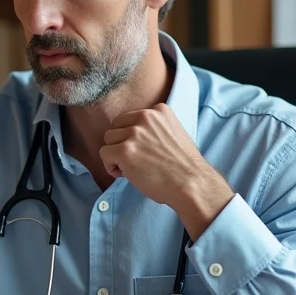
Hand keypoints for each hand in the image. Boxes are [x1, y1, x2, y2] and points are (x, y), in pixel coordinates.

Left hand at [100, 105, 233, 238]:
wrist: (191, 183)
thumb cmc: (184, 166)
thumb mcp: (173, 133)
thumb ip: (153, 129)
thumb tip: (131, 136)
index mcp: (158, 110)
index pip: (129, 119)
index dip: (131, 137)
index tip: (142, 151)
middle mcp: (145, 117)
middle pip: (115, 127)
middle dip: (121, 144)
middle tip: (136, 160)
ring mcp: (134, 133)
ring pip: (108, 141)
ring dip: (116, 156)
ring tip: (133, 168)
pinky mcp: (124, 150)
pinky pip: (104, 155)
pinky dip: (111, 167)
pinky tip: (127, 174)